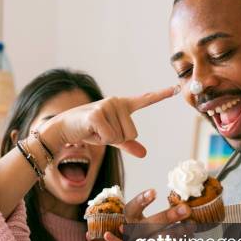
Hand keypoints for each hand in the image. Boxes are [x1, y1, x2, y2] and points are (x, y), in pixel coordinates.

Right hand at [41, 86, 178, 157]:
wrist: (63, 128)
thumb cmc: (88, 131)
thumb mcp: (111, 138)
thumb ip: (128, 144)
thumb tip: (144, 153)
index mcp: (122, 105)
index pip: (145, 99)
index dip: (162, 94)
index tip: (176, 88)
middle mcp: (117, 102)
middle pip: (132, 133)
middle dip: (116, 139)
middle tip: (100, 132)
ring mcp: (107, 106)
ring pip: (121, 137)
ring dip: (107, 140)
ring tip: (94, 130)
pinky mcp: (97, 113)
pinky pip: (110, 138)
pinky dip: (100, 140)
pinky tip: (89, 131)